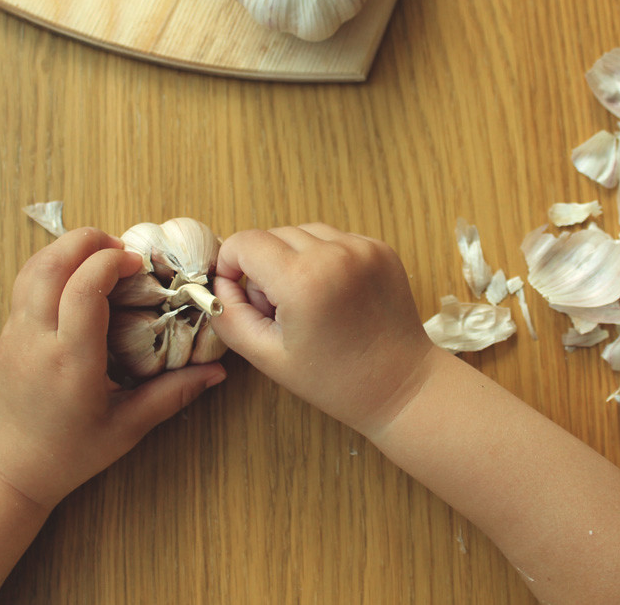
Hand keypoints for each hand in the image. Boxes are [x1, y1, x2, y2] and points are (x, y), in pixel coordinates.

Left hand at [0, 227, 225, 508]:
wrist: (4, 470)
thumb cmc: (67, 454)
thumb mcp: (127, 428)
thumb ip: (171, 394)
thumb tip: (217, 371)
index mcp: (69, 361)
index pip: (82, 289)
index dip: (111, 262)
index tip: (139, 264)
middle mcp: (37, 339)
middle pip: (52, 263)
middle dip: (89, 241)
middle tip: (122, 250)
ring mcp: (15, 332)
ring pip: (33, 266)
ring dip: (68, 249)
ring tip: (102, 258)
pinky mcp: (6, 332)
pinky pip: (26, 282)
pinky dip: (53, 265)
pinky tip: (78, 279)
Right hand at [210, 224, 435, 435]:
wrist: (400, 385)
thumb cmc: (334, 380)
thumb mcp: (267, 357)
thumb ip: (229, 316)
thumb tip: (219, 283)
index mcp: (303, 280)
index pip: (244, 243)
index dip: (232, 266)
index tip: (240, 294)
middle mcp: (335, 253)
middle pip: (272, 234)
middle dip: (263, 267)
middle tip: (279, 310)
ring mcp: (362, 247)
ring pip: (303, 233)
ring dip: (293, 259)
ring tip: (307, 302)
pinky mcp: (380, 248)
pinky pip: (333, 239)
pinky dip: (323, 259)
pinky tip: (333, 295)